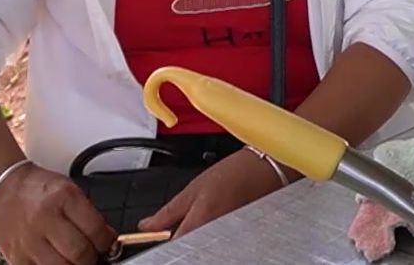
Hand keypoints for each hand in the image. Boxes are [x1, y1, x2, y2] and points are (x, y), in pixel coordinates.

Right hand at [0, 164, 115, 264]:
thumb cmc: (38, 189)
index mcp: (63, 198)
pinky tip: (57, 259)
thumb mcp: (70, 190)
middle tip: (92, 254)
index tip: (108, 243)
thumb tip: (107, 237)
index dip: (106, 241)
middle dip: (91, 257)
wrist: (2, 190)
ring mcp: (28, 241)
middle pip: (79, 253)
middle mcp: (44, 219)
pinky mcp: (15, 257)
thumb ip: (89, 214)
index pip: (95, 230)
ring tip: (76, 258)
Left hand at [140, 149, 288, 237]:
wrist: (267, 168)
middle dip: (179, 239)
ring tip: (202, 218)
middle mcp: (215, 234)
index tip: (156, 236)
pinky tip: (214, 223)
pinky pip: (216, 242)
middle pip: (187, 247)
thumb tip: (146, 225)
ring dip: (195, 237)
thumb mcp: (195, 187)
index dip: (161, 241)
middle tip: (182, 223)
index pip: (172, 245)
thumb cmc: (235, 172)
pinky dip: (209, 235)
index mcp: (200, 221)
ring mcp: (228, 238)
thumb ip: (168, 211)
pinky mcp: (237, 238)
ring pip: (201, 245)